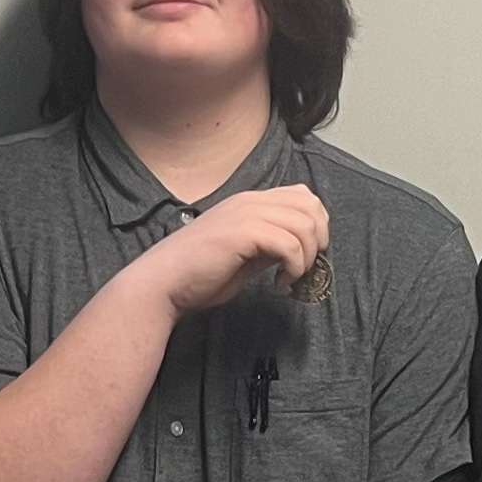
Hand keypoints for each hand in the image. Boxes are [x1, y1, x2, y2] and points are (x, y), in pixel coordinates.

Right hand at [141, 186, 330, 318]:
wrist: (163, 283)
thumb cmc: (198, 275)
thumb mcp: (244, 256)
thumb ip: (269, 246)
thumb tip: (298, 250)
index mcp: (249, 202)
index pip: (302, 196)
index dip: (316, 224)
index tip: (305, 256)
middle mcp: (250, 201)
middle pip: (310, 205)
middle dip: (318, 239)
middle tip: (304, 267)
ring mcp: (246, 214)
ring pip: (305, 225)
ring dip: (306, 258)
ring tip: (290, 279)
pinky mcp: (244, 233)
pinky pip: (290, 245)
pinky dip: (294, 268)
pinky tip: (279, 285)